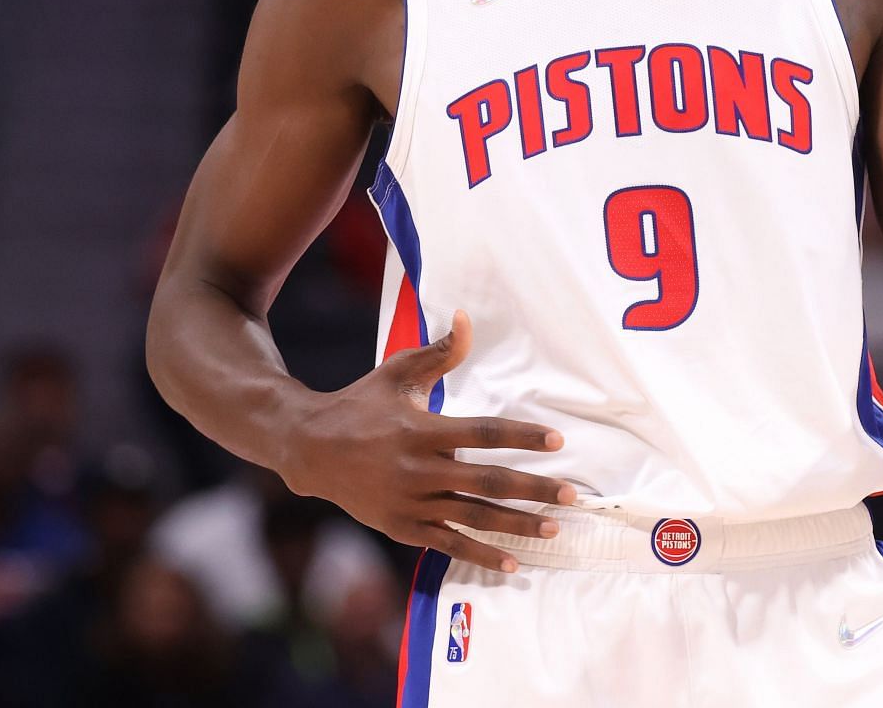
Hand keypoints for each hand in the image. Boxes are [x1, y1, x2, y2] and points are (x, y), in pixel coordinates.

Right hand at [279, 310, 574, 572]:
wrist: (309, 449)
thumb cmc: (359, 405)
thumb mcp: (396, 372)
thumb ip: (439, 352)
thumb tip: (466, 318)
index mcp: (422, 430)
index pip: (483, 432)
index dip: (521, 437)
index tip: (556, 441)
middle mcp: (418, 469)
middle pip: (488, 481)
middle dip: (534, 489)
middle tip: (572, 495)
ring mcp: (410, 502)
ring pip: (473, 517)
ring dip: (517, 525)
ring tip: (553, 528)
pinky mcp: (402, 527)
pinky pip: (449, 544)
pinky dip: (481, 555)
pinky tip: (513, 563)